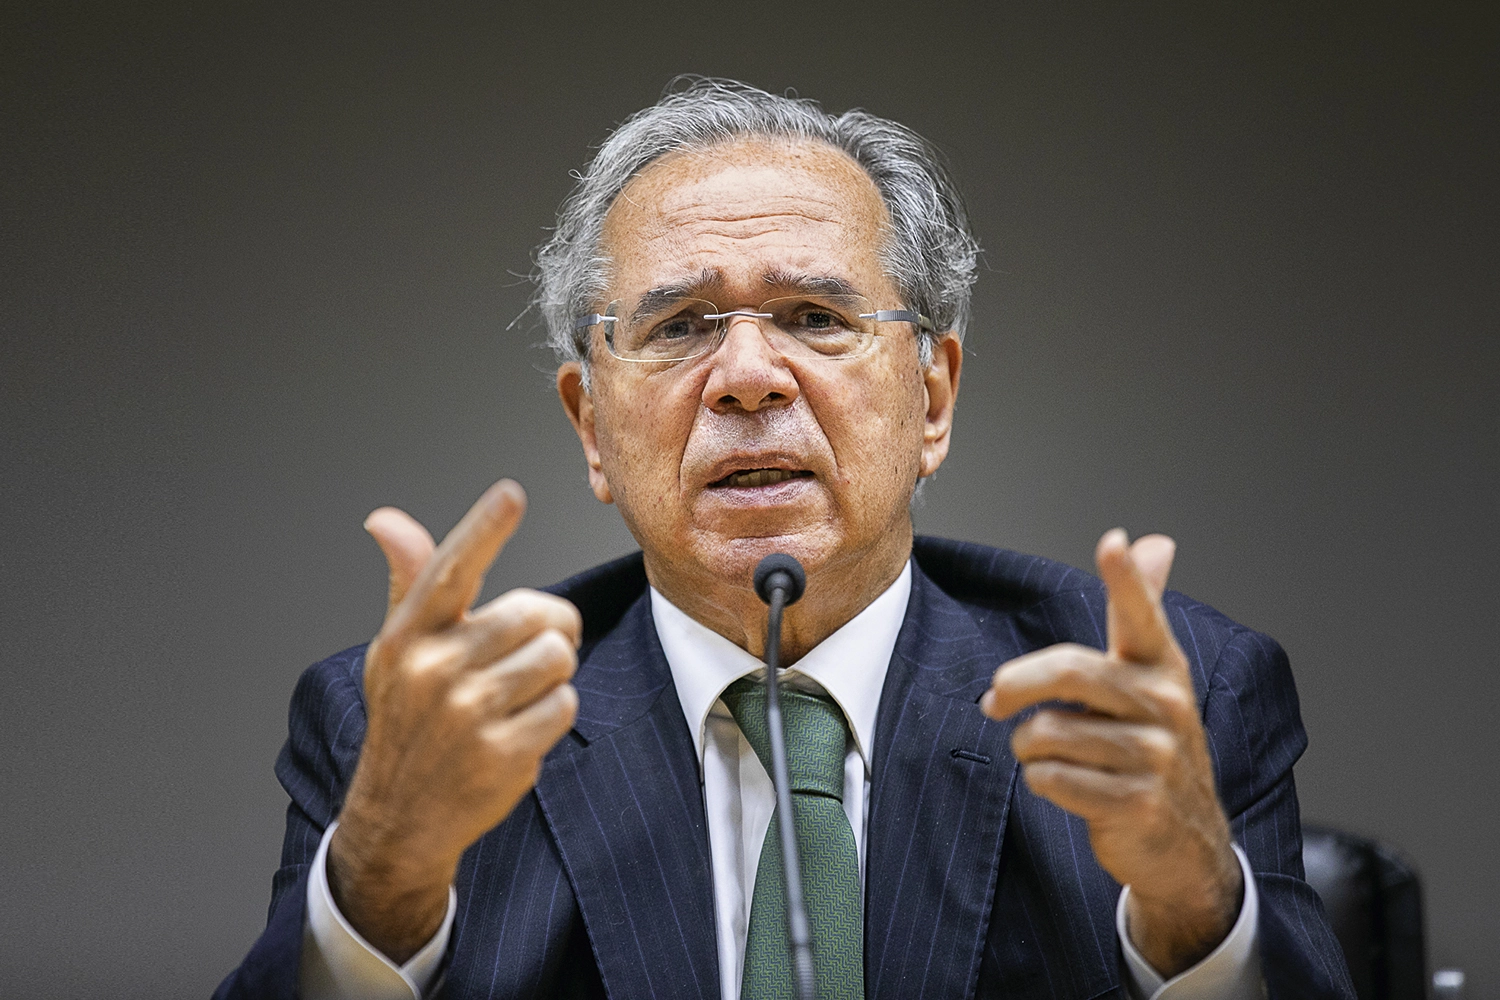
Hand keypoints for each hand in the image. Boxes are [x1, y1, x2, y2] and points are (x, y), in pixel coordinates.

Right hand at [327, 480, 581, 962]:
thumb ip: (410, 581)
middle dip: (551, 627)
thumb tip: (385, 519)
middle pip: (537, 614)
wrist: (400, 816)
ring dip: (554, 673)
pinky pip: (565, 705)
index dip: (484, 529)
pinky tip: (521, 729)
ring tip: (520, 693)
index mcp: (409, 636)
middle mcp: (435, 670)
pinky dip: (555, 713)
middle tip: (534, 648)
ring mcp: (468, 714)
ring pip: (558, 657)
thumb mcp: (397, 650)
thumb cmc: (408, 718)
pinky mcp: (503, 753)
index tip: (510, 495)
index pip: (451, 569)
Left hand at [979, 529, 1241, 975]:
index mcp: (1162, 668)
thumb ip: (1141, 611)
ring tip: (1048, 756)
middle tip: (994, 702)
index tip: (1113, 543)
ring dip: (1027, 748)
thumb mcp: (1152, 678)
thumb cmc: (1152, 747)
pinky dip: (1041, 783)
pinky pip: (1050, 779)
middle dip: (1015, 686)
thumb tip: (1155, 542)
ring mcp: (1155, 756)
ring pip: (1047, 733)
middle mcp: (1165, 705)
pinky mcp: (1136, 802)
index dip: (1126, 580)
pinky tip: (1066, 788)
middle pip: (1068, 671)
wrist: (1187, 845)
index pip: (1141, 615)